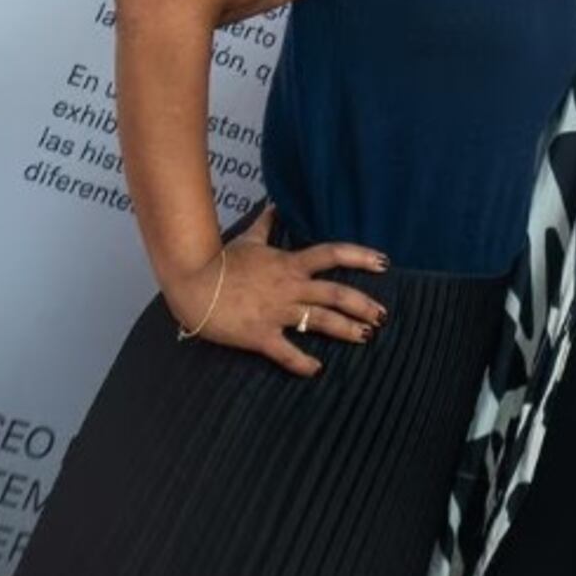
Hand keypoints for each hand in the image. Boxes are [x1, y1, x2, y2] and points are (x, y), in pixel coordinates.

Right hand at [163, 207, 388, 376]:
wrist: (192, 285)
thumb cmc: (219, 262)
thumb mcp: (247, 240)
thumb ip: (265, 224)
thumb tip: (273, 205)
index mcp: (289, 264)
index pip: (332, 254)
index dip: (360, 257)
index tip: (383, 263)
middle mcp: (289, 287)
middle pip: (335, 293)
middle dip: (363, 304)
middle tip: (383, 315)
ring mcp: (276, 311)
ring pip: (320, 321)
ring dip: (347, 329)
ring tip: (366, 336)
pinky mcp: (261, 335)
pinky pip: (287, 352)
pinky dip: (303, 363)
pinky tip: (317, 370)